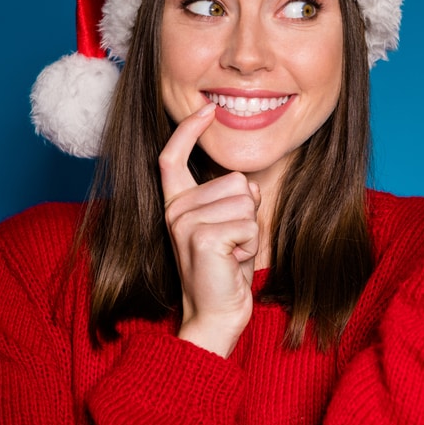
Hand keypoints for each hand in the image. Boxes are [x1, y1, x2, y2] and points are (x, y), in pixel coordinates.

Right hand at [159, 103, 260, 357]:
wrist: (216, 315)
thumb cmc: (226, 271)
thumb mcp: (226, 226)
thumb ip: (229, 198)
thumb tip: (246, 182)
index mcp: (177, 204)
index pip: (173, 157)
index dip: (188, 130)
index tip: (206, 109)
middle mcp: (175, 210)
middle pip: (237, 180)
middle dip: (248, 212)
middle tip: (232, 244)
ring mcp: (185, 222)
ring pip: (246, 200)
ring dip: (250, 230)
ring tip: (232, 254)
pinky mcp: (202, 236)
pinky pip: (249, 223)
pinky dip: (251, 244)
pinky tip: (233, 262)